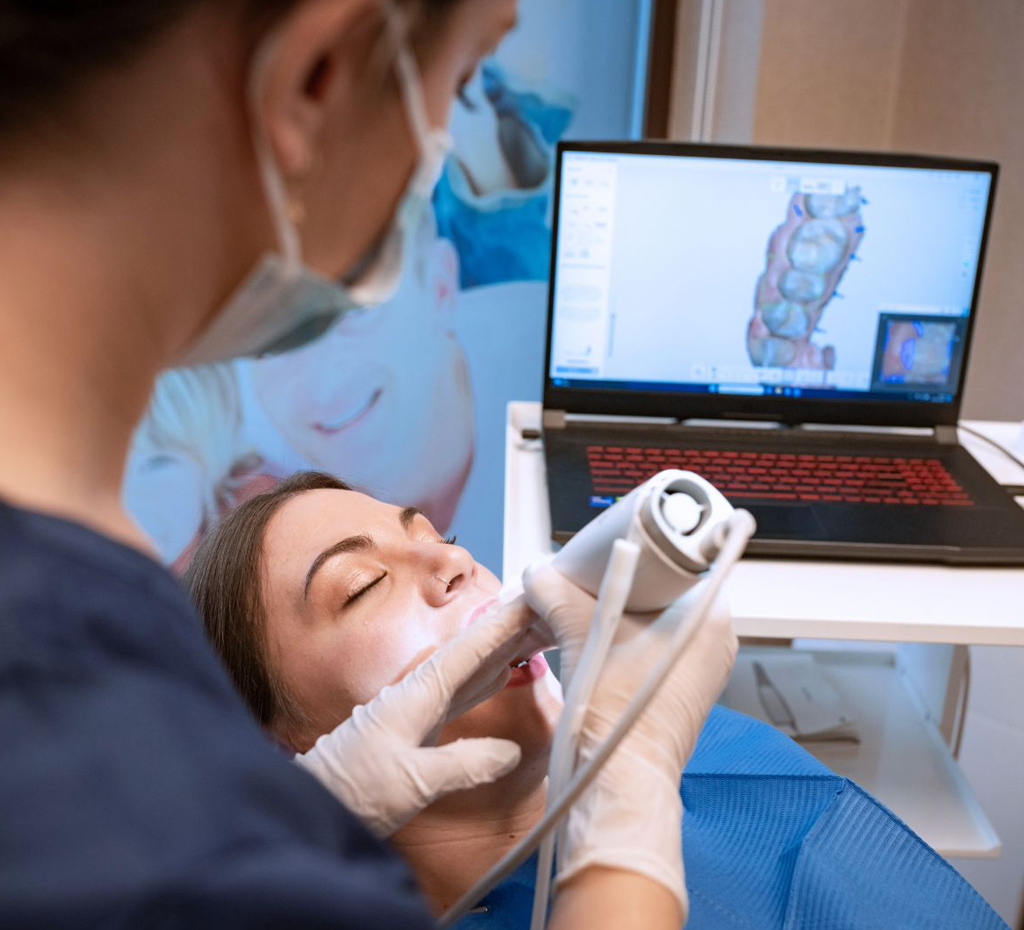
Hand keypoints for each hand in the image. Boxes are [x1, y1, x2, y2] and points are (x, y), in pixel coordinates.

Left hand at [295, 598, 536, 836]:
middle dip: (508, 630)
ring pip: (469, 670)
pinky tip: (500, 673)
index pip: (468, 651)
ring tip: (533, 632)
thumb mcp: (411, 782)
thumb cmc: (352, 791)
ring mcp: (417, 709)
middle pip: (472, 652)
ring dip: (501, 650)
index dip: (501, 627)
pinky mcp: (417, 728)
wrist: (313, 806)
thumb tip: (509, 752)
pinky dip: (486, 678)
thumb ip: (461, 765)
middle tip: (545, 608)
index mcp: (416, 695)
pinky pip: (460, 693)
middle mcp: (418, 694)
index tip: (530, 602)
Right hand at [523, 559, 737, 919]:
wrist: (618, 779)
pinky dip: (626, 637)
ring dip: (619, 611)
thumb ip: (555, 592)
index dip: (636, 549)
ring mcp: (702, 668)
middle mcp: (715, 639)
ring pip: (656, 618)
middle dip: (620, 582)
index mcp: (709, 615)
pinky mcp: (683, 689)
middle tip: (585, 579)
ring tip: (584, 610)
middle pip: (661, 588)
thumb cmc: (616, 714)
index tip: (606, 547)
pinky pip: (655, 646)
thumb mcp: (580, 633)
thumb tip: (538, 573)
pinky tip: (596, 641)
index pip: (675, 559)